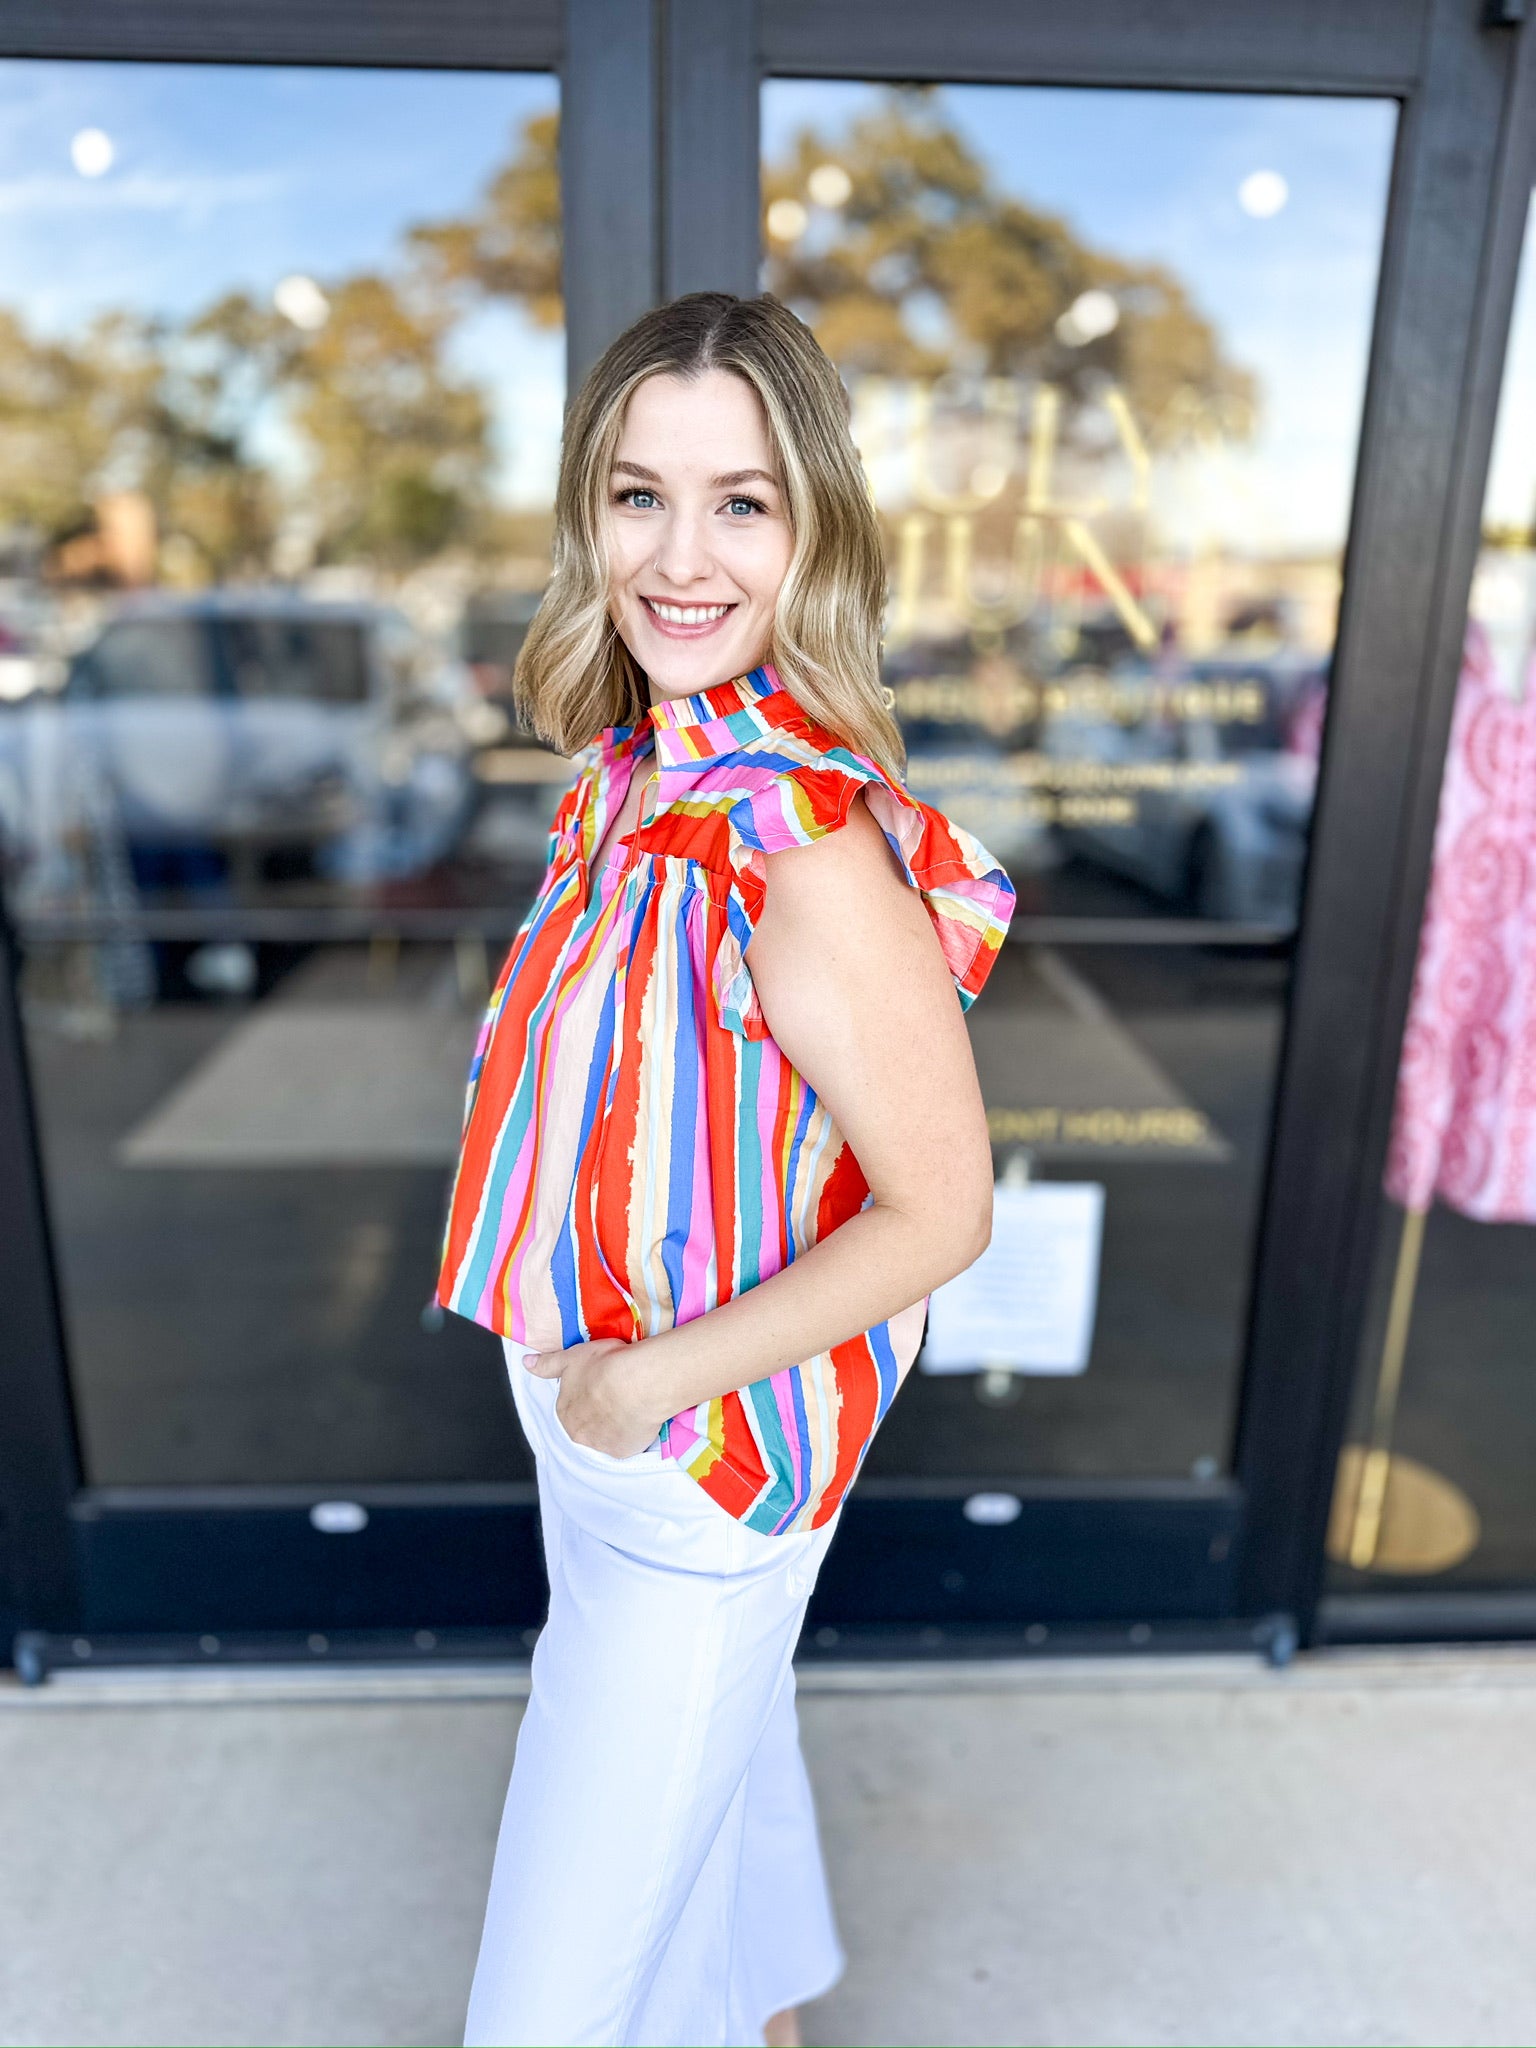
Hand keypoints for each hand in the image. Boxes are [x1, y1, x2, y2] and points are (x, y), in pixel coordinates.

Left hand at [522, 1337, 668, 1458]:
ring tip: (630, 1404)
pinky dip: (632, 1433)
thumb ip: (547, 1364)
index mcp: (564, 1411)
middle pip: (586, 1425)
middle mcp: (578, 1433)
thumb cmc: (604, 1366)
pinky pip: (626, 1444)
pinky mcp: (623, 1451)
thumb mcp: (571, 1358)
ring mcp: (600, 1445)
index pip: (571, 1407)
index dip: (587, 1394)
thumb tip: (527, 1363)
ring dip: (615, 1424)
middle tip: (616, 1395)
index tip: (600, 1384)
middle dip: (598, 1413)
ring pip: (606, 1436)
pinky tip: (639, 1417)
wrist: (638, 1383)